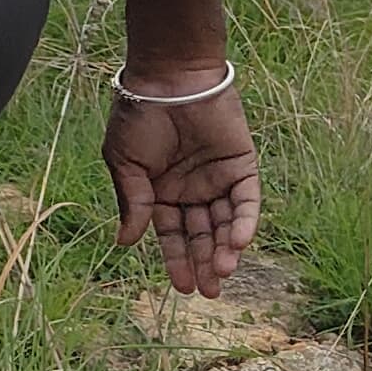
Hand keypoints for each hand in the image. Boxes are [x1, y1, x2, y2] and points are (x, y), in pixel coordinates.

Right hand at [105, 75, 257, 296]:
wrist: (169, 79)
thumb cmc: (139, 117)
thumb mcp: (126, 164)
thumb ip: (131, 203)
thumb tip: (124, 243)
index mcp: (161, 192)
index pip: (172, 234)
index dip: (177, 260)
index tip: (183, 288)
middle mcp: (192, 190)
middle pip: (201, 235)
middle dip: (204, 263)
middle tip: (210, 291)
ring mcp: (218, 179)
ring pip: (225, 223)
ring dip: (225, 248)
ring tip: (222, 271)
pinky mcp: (242, 166)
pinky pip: (247, 200)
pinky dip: (245, 222)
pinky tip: (238, 242)